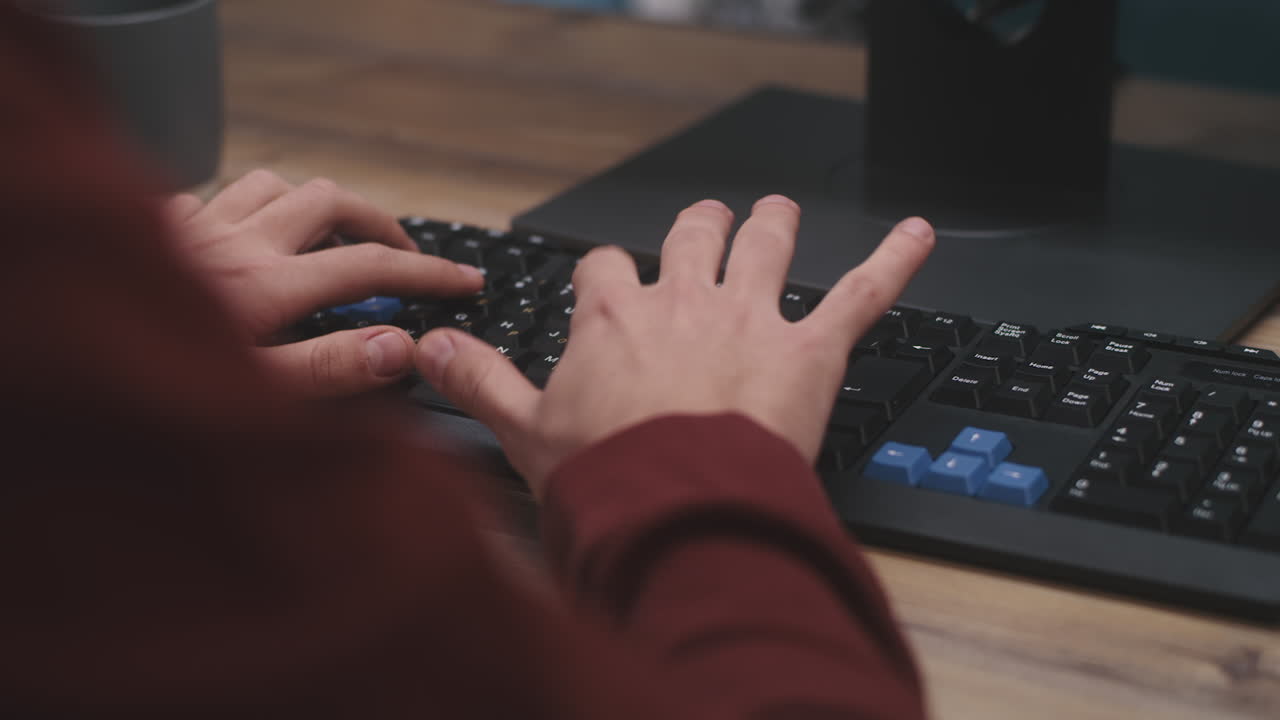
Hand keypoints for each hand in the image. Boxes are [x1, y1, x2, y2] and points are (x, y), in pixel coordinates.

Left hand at [166, 170, 482, 396]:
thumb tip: (401, 346)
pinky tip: (244, 242)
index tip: (467, 283)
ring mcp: (191, 230)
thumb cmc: (142, 394)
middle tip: (403, 260)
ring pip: (274, 184)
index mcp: (266, 289)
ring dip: (315, 207)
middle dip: (379, 225)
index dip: (430, 274)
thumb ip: (330, 370)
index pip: (371, 269)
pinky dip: (245, 209)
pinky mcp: (152, 229)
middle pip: (331, 201)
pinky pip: (212, 196)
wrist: (47, 359)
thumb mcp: (248, 399)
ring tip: (332, 243)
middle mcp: (234, 245)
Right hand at [414, 195, 933, 497]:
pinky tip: (919, 235)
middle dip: (701, 228)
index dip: (613, 274)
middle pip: (693, 235)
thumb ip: (478, 381)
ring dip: (774, 224)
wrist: (676, 510)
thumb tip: (428, 350)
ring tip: (780, 213)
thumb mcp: (523, 431)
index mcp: (617, 318)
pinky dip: (894, 260)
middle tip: (708, 226)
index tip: (613, 286)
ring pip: (768, 243)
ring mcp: (751, 317)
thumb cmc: (608, 477)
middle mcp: (685, 302)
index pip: (610, 267)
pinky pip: (861, 292)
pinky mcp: (811, 349)